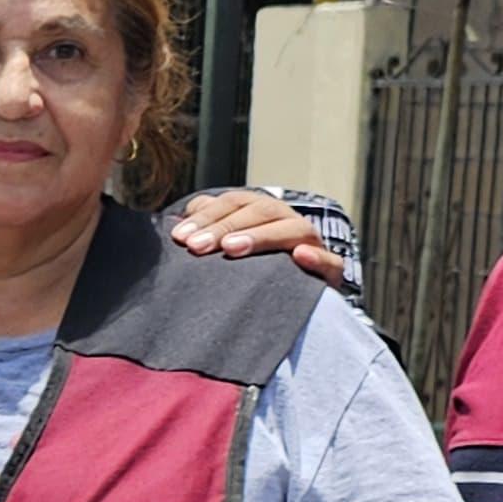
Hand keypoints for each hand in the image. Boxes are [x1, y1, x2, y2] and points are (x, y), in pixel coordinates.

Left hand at [169, 189, 347, 287]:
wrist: (287, 298)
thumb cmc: (244, 269)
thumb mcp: (220, 247)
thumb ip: (202, 231)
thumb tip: (172, 227)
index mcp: (258, 211)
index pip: (233, 203)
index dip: (206, 216)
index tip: (180, 237)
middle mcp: (285, 220)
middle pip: (259, 211)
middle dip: (224, 227)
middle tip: (196, 246)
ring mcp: (310, 243)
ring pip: (293, 229)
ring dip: (261, 236)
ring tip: (232, 249)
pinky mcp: (329, 271)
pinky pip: (330, 262)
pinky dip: (317, 258)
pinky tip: (299, 257)